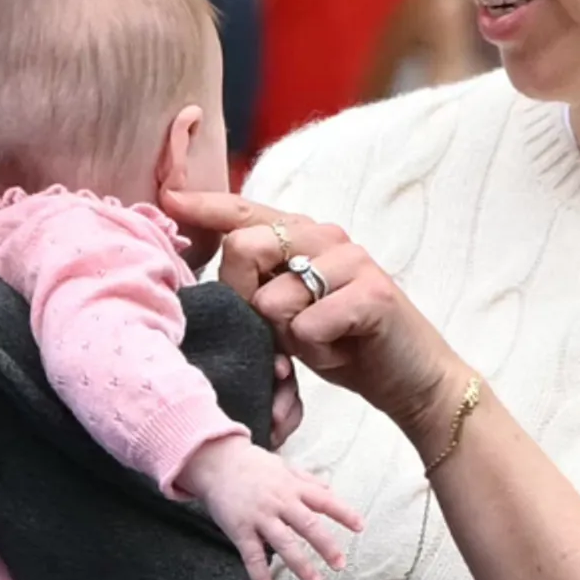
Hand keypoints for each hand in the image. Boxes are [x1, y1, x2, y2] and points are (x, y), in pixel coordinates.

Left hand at [161, 194, 467, 450]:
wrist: (412, 380)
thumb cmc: (343, 344)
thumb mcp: (288, 313)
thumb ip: (256, 287)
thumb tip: (211, 275)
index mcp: (302, 235)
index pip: (242, 211)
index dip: (202, 206)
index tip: (168, 199)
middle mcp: (325, 236)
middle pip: (244, 247)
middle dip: (241, 298)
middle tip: (273, 327)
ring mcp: (352, 260)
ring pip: (272, 298)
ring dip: (286, 336)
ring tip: (318, 342)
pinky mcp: (372, 293)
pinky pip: (308, 325)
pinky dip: (316, 351)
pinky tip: (340, 350)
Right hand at [175, 434, 363, 579]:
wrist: (215, 461)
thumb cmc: (251, 465)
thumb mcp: (282, 466)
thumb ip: (306, 479)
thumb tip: (329, 488)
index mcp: (292, 487)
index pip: (324, 500)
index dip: (344, 513)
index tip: (360, 527)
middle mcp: (279, 501)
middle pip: (308, 525)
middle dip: (326, 546)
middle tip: (340, 564)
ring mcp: (259, 516)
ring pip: (283, 544)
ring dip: (300, 565)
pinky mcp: (239, 529)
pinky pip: (252, 557)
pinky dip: (260, 578)